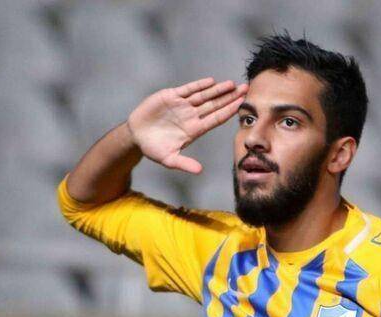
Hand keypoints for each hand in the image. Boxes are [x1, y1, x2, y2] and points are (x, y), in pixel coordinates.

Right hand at [127, 77, 248, 173]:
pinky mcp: (171, 96)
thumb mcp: (168, 158)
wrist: (136, 135)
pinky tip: (211, 82)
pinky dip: (199, 85)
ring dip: (217, 90)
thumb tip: (199, 171)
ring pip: (204, 96)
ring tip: (231, 84)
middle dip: (229, 97)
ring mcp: (182, 105)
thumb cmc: (153, 148)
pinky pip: (188, 89)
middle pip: (215, 105)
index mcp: (194, 130)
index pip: (216, 119)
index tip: (242, 105)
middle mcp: (192, 116)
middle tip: (245, 88)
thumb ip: (183, 164)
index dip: (229, 111)